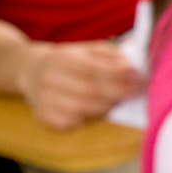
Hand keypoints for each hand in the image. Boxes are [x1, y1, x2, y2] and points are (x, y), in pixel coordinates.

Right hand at [18, 41, 142, 130]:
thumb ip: (110, 55)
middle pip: (90, 91)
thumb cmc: (69, 61)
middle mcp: (50, 78)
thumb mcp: (87, 50)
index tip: (139, 78)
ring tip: (117, 101)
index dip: (119, 75)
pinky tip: (95, 110)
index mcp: (61, 58)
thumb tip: (130, 67)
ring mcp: (44, 99)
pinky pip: (72, 122)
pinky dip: (88, 118)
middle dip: (119, 93)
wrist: (33, 71)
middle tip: (136, 92)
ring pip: (83, 109)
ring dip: (106, 107)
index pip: (94, 69)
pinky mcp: (44, 116)